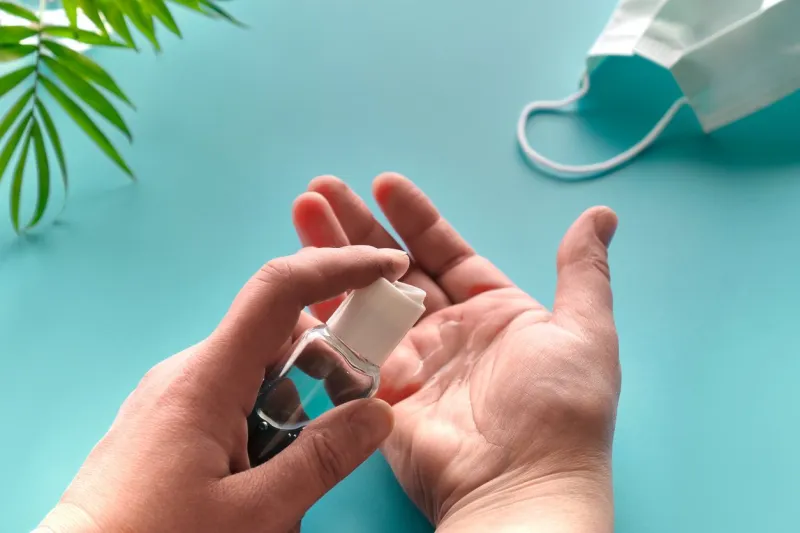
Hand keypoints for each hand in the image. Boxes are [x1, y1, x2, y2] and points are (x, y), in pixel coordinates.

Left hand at [37, 247, 408, 532]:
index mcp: (207, 377)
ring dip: (294, 407)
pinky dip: (266, 422)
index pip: (278, 290)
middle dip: (325, 366)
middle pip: (277, 338)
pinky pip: (234, 398)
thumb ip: (321, 460)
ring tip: (289, 475)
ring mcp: (176, 392)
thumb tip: (381, 413)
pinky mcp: (169, 416)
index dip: (337, 266)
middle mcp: (190, 370)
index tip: (387, 267)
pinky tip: (261, 475)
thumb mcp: (253, 513)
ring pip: (259, 374)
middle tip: (352, 414)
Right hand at [292, 174, 619, 531]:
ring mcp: (409, 361)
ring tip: (302, 215)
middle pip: (392, 268)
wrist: (523, 484)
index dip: (415, 217)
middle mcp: (446, 332)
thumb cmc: (561, 409)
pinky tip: (295, 279)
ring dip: (331, 257)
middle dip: (358, 226)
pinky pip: (346, 346)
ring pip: (362, 298)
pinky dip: (320, 314)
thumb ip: (582, 271)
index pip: (445, 251)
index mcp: (491, 311)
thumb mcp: (584, 331)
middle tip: (321, 191)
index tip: (385, 183)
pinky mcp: (379, 393)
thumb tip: (602, 214)